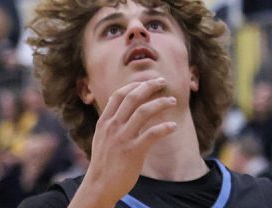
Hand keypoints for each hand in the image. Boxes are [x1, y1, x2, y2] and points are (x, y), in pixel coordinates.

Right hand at [75, 79, 176, 205]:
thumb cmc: (103, 163)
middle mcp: (113, 127)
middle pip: (133, 97)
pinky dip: (165, 128)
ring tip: (172, 101)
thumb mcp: (101, 138)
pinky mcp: (133, 152)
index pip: (119, 94)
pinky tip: (173, 126)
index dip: (135, 85)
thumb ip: (111, 121)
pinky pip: (152, 134)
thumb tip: (122, 105)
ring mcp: (123, 138)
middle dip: (149, 86)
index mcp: (104, 122)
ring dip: (161, 103)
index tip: (147, 82)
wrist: (98, 188)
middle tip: (163, 82)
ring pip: (144, 111)